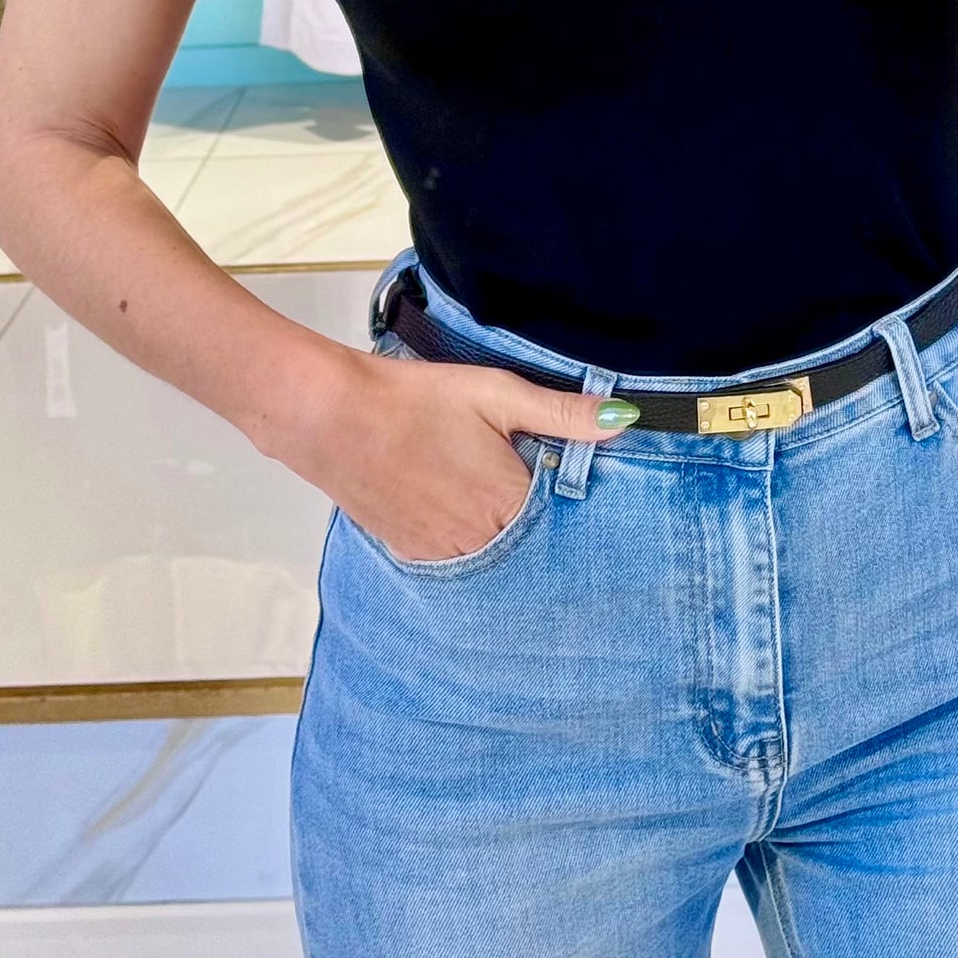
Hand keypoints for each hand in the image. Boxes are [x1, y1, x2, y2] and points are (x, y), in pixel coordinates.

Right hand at [259, 339, 633, 563]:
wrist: (332, 418)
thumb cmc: (414, 400)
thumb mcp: (498, 394)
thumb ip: (564, 412)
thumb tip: (625, 418)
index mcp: (509, 504)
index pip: (567, 525)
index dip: (577, 509)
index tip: (584, 498)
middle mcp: (480, 542)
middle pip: (532, 549)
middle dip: (544, 531)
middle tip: (544, 502)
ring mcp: (442, 555)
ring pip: (494, 560)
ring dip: (505, 541)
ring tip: (498, 503)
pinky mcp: (411, 554)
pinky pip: (455, 563)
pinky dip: (468, 544)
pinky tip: (462, 512)